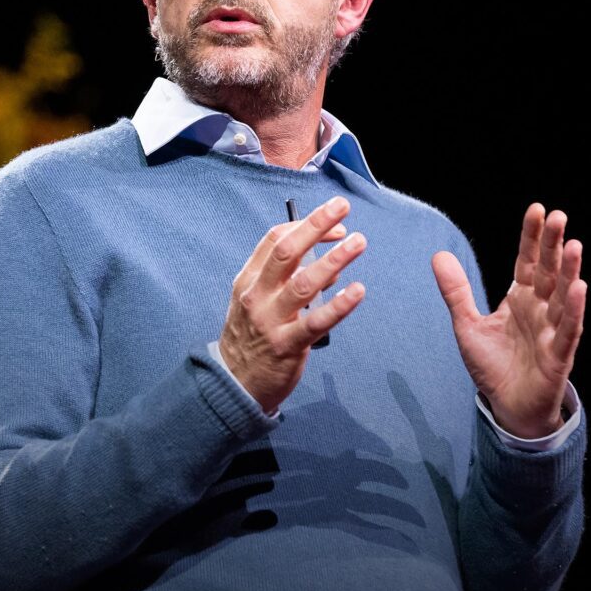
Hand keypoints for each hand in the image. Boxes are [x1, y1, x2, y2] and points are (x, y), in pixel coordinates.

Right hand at [220, 196, 367, 413]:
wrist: (232, 383)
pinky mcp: (286, 345)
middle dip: (316, 225)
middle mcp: (257, 295)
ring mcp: (270, 320)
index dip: (306, 224)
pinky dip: (338, 305)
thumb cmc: (251, 337)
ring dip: (334, 260)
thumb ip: (285, 279)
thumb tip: (329, 260)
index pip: (276, 240)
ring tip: (358, 242)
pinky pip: (315, 322)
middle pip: (287, 252)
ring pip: (304, 283)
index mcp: (249, 280)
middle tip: (343, 207)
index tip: (335, 221)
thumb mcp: (257, 301)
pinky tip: (357, 291)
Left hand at [431, 204, 586, 438]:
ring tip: (573, 245)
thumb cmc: (493, 364)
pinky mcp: (559, 354)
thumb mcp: (467, 324)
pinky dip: (573, 309)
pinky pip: (569, 329)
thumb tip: (438, 254)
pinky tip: (578, 287)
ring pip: (563, 296)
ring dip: (569, 271)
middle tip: (558, 216)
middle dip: (552, 245)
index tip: (537, 209)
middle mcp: (540, 309)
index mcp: (520, 298)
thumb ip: (456, 291)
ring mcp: (552, 330)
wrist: (507, 406)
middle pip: (548, 271)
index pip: (527, 261)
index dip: (532, 237)